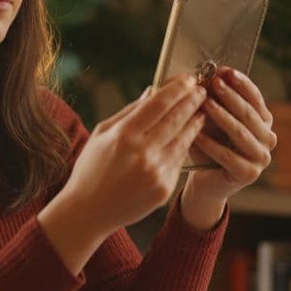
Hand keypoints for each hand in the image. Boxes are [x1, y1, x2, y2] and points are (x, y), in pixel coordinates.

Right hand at [38, 76, 206, 272]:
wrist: (89, 211)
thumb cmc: (91, 168)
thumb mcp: (102, 134)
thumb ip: (129, 111)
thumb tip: (153, 91)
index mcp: (124, 135)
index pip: (158, 104)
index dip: (176, 89)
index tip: (188, 79)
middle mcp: (142, 153)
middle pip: (176, 119)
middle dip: (192, 101)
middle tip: (202, 90)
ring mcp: (156, 172)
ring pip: (183, 140)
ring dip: (194, 123)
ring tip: (201, 111)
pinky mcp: (164, 188)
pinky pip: (178, 161)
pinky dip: (185, 145)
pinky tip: (190, 136)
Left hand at [181, 68, 275, 228]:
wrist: (207, 180)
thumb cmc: (209, 144)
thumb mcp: (212, 118)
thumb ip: (216, 98)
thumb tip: (213, 72)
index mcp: (264, 121)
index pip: (255, 98)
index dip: (241, 83)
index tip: (226, 71)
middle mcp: (269, 138)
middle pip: (248, 113)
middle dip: (230, 96)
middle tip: (214, 82)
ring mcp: (262, 158)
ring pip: (240, 132)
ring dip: (221, 116)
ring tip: (204, 103)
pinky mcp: (249, 174)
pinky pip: (228, 156)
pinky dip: (211, 144)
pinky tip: (197, 134)